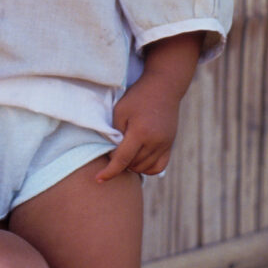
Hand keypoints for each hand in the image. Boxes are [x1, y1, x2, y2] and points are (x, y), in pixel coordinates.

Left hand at [95, 32, 202, 183]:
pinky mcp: (169, 145)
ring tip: (123, 156)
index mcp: (140, 132)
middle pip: (133, 164)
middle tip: (111, 153)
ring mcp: (165, 145)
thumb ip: (115, 133)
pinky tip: (137, 161)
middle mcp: (155, 141)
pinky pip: (158, 167)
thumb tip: (112, 154)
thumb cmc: (137, 97)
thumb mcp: (120, 111)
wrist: (163, 88)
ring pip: (145, 168)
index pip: (122, 159)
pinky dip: (147, 168)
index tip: (98, 179)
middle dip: (119, 164)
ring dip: (132, 166)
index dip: (109, 171)